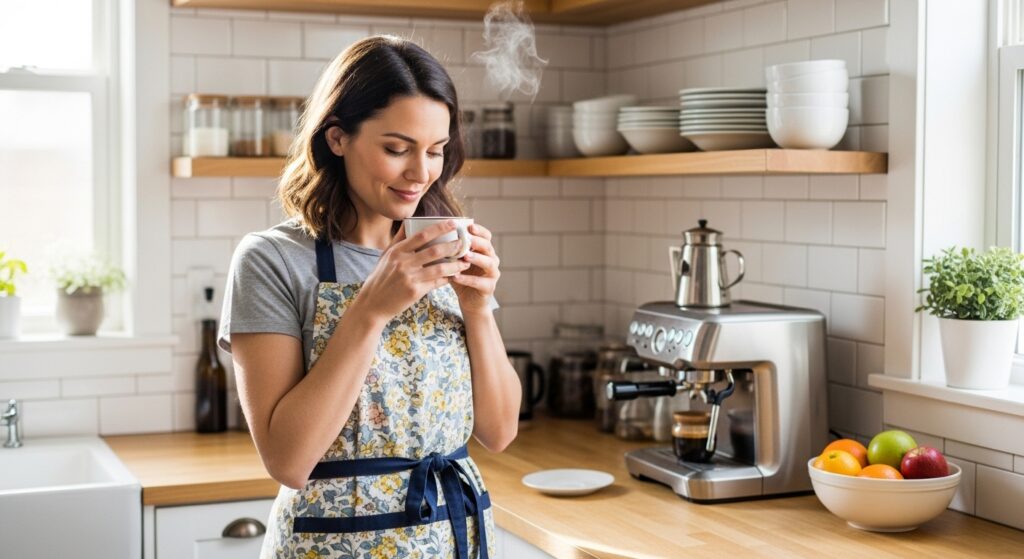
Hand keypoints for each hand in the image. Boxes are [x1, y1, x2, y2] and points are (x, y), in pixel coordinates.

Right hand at [353, 220, 471, 322]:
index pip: (422, 235)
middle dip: (453, 245)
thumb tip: (407, 221)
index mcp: (397, 251)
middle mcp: (403, 262)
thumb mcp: (386, 256)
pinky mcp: (415, 291)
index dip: (440, 228)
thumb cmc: (381, 278)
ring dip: (455, 264)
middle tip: (465, 242)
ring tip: (465, 262)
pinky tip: (455, 275)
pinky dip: (447, 278)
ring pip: (439, 267)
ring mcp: (409, 277)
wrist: (373, 304)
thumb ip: (398, 239)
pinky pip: (437, 282)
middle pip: (434, 250)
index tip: (454, 223)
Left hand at [450, 223, 499, 314]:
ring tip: (465, 256)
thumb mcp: (455, 262)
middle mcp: (492, 260)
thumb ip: (450, 250)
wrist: (469, 301)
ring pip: (488, 263)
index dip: (479, 230)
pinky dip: (467, 279)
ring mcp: (492, 274)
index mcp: (484, 251)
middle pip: (488, 247)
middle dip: (477, 242)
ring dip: (476, 258)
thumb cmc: (461, 278)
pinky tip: (456, 276)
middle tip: (467, 239)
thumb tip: (432, 236)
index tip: (469, 226)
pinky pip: (479, 282)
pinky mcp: (489, 288)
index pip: (486, 236)